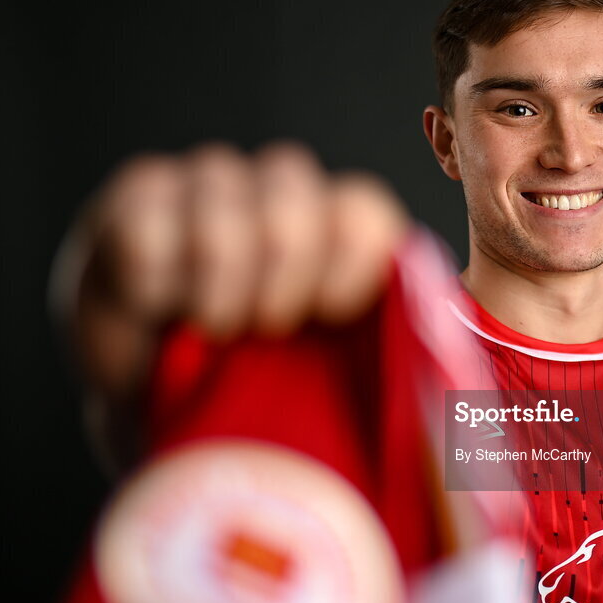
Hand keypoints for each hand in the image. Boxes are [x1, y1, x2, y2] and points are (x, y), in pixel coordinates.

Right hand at [56, 141, 408, 443]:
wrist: (177, 414)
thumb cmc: (277, 404)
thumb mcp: (362, 402)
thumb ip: (417, 387)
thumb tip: (459, 411)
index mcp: (345, 235)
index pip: (360, 210)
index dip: (347, 263)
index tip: (328, 316)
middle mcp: (284, 198)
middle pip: (292, 197)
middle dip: (278, 279)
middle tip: (261, 332)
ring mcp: (214, 188)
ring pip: (222, 200)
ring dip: (217, 287)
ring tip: (212, 328)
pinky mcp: (143, 194)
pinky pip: (149, 222)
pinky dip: (157, 282)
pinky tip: (159, 308)